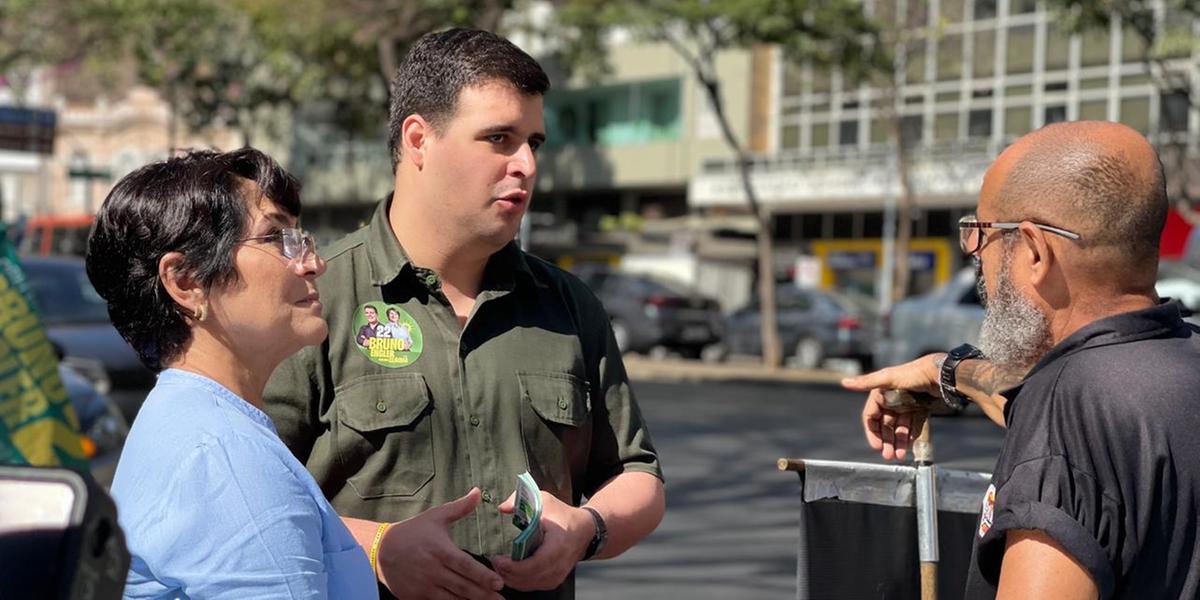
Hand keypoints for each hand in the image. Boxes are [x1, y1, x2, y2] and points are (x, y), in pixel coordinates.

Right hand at [377, 488, 504, 599]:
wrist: (379, 550)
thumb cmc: (411, 532)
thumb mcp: (435, 517)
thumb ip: (459, 508)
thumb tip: (478, 492)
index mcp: (440, 550)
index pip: (465, 565)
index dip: (483, 576)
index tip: (499, 583)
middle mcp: (433, 570)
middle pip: (462, 586)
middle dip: (483, 595)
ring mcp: (424, 586)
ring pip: (452, 599)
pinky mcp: (415, 597)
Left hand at [489, 491, 594, 591]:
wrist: (585, 530)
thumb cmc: (563, 515)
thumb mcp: (544, 500)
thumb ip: (521, 501)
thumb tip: (502, 508)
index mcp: (558, 545)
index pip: (534, 564)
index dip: (513, 566)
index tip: (498, 559)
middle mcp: (559, 564)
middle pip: (529, 577)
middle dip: (507, 572)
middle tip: (494, 562)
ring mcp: (558, 574)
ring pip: (530, 585)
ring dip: (511, 579)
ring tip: (499, 567)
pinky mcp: (555, 580)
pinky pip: (534, 586)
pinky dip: (519, 582)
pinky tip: (509, 573)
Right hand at [841, 353, 943, 460]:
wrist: (943, 374)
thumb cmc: (914, 374)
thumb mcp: (888, 378)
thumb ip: (866, 382)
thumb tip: (844, 382)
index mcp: (882, 393)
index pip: (871, 416)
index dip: (872, 432)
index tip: (876, 446)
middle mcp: (893, 400)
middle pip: (886, 425)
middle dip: (886, 441)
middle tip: (888, 456)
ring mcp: (908, 405)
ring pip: (900, 428)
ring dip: (898, 442)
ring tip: (900, 455)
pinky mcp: (922, 409)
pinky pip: (914, 427)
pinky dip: (911, 437)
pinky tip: (910, 447)